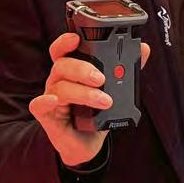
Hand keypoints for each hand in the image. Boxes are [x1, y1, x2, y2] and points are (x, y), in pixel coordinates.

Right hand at [28, 32, 150, 167]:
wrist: (87, 144)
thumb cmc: (95, 113)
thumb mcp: (112, 90)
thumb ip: (126, 70)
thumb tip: (143, 49)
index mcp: (71, 71)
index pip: (63, 50)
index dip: (66, 41)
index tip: (76, 38)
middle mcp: (59, 80)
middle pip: (62, 65)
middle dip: (82, 69)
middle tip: (101, 78)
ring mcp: (51, 97)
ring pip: (60, 87)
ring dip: (83, 92)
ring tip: (105, 101)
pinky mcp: (46, 115)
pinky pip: (39, 105)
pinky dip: (45, 101)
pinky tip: (55, 101)